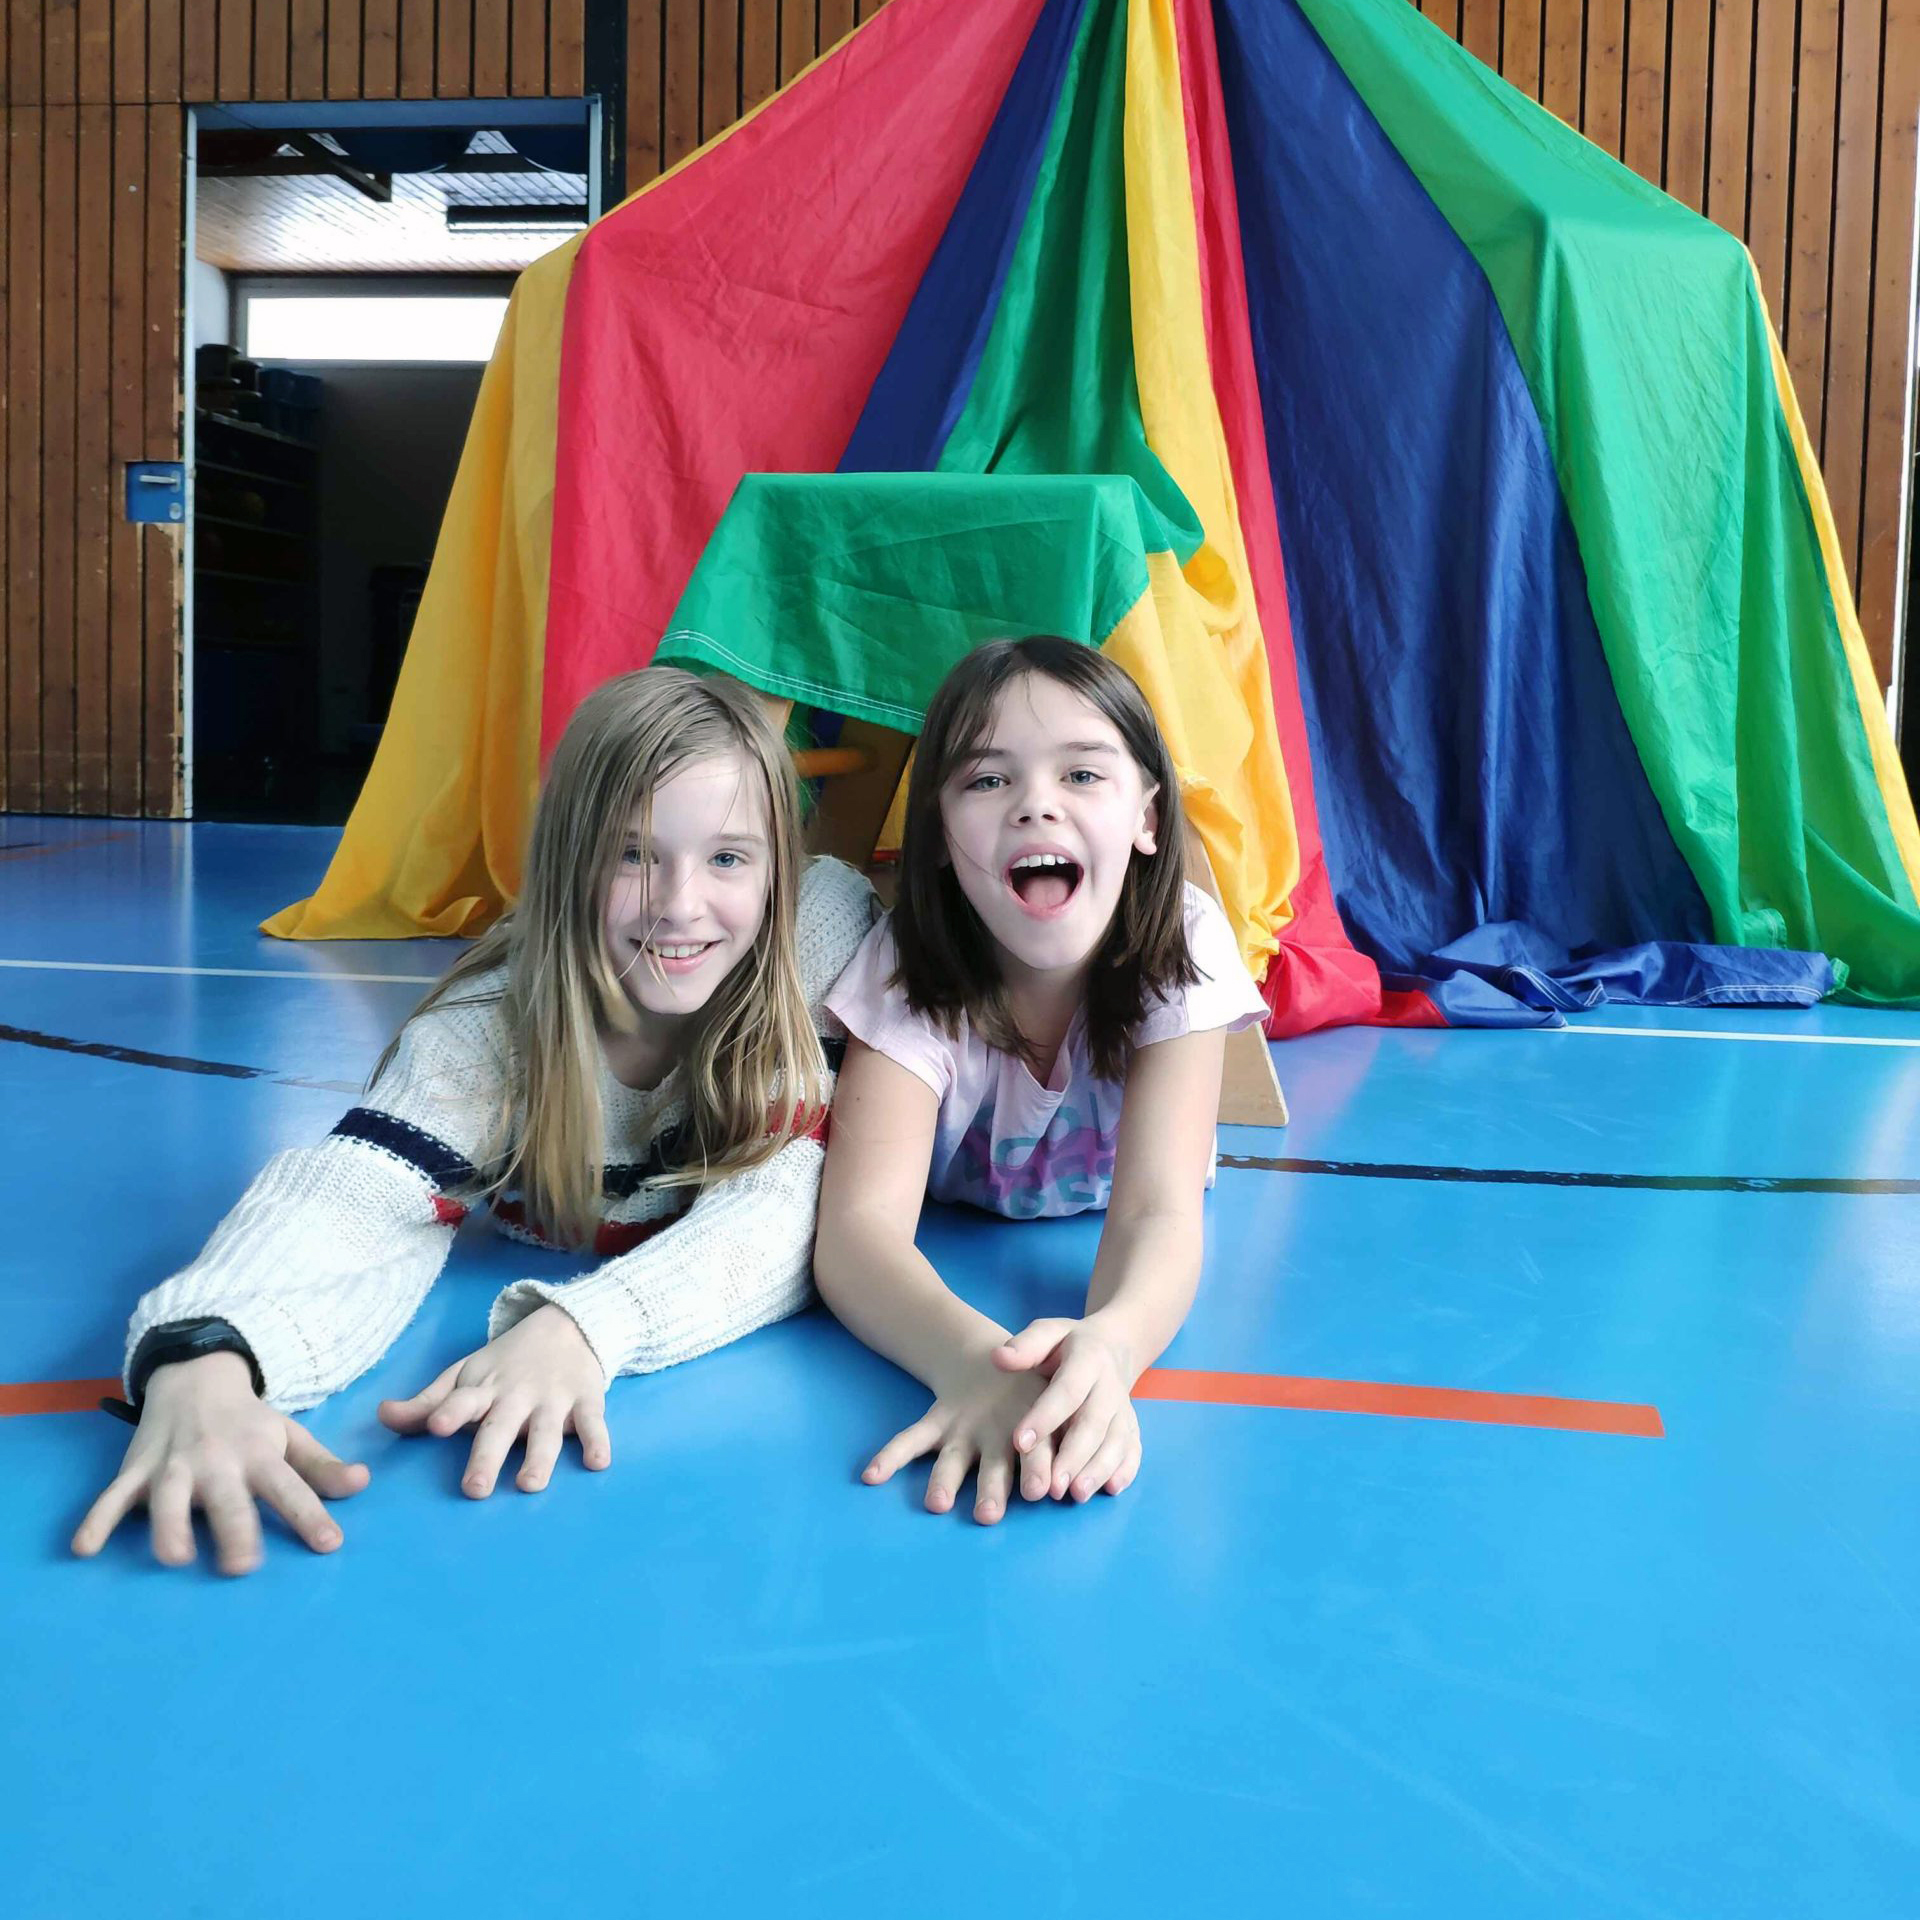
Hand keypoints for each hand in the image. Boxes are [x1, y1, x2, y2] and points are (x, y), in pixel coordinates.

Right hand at [71, 1351, 369, 1575]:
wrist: (195, 1377)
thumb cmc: (248, 1421)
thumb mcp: (290, 1436)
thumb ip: (322, 1466)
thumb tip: (363, 1483)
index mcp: (259, 1456)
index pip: (291, 1488)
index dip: (310, 1515)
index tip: (329, 1544)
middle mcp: (217, 1462)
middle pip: (227, 1500)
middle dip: (235, 1530)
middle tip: (243, 1566)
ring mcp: (172, 1467)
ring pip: (166, 1499)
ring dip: (169, 1527)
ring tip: (175, 1558)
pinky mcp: (135, 1471)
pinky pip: (111, 1498)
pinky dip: (96, 1521)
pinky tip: (85, 1550)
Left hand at [378, 1304, 609, 1496]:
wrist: (568, 1325)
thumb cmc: (507, 1363)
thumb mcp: (465, 1375)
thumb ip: (426, 1403)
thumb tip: (382, 1416)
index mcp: (484, 1389)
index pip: (462, 1401)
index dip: (449, 1412)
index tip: (437, 1427)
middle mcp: (517, 1396)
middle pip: (500, 1428)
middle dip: (487, 1456)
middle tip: (474, 1489)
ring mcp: (554, 1399)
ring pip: (546, 1432)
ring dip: (538, 1457)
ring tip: (528, 1484)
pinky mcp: (587, 1400)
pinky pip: (593, 1424)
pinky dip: (598, 1441)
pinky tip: (598, 1463)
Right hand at [860, 1344, 1054, 1526]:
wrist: (997, 1359)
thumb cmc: (1039, 1394)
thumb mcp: (1059, 1404)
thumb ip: (1070, 1438)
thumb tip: (1104, 1480)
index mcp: (1033, 1428)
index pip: (1038, 1449)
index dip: (1038, 1469)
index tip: (1040, 1492)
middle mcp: (997, 1432)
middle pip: (996, 1464)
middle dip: (993, 1488)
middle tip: (990, 1514)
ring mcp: (964, 1429)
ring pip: (953, 1459)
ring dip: (946, 1481)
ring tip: (937, 1504)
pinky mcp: (939, 1423)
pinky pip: (910, 1440)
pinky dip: (890, 1456)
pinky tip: (870, 1476)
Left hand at [992, 1316, 1142, 1501]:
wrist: (1112, 1345)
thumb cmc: (1067, 1344)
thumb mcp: (1047, 1333)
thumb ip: (1025, 1346)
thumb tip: (998, 1357)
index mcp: (1088, 1359)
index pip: (1066, 1391)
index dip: (1045, 1416)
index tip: (1019, 1442)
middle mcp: (1110, 1386)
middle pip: (1094, 1423)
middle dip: (1073, 1456)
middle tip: (1051, 1487)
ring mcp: (1124, 1408)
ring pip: (1115, 1441)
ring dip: (1098, 1470)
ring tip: (1076, 1495)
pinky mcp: (1133, 1426)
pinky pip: (1133, 1449)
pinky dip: (1125, 1470)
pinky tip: (1111, 1489)